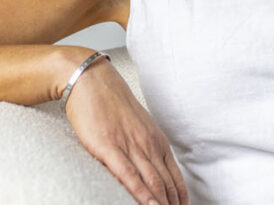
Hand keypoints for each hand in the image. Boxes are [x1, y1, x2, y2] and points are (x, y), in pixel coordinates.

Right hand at [63, 58, 188, 204]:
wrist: (92, 81)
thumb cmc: (112, 104)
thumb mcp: (138, 126)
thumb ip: (146, 146)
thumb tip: (153, 167)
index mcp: (156, 140)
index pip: (175, 177)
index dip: (181, 197)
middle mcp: (148, 144)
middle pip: (167, 183)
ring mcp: (130, 145)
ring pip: (153, 182)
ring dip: (161, 204)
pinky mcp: (109, 147)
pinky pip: (128, 175)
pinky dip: (141, 194)